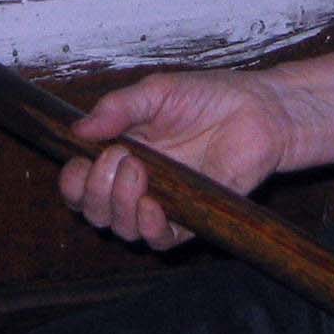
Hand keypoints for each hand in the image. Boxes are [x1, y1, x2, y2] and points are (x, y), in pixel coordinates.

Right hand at [56, 69, 294, 250]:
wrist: (259, 111)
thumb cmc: (209, 97)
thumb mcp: (156, 92)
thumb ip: (117, 108)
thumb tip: (77, 130)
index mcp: (121, 152)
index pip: (81, 183)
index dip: (74, 182)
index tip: (81, 164)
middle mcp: (137, 183)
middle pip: (95, 210)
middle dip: (96, 191)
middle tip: (120, 159)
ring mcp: (163, 203)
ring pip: (122, 228)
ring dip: (120, 205)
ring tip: (140, 171)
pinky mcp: (192, 218)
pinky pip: (161, 241)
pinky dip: (149, 228)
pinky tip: (152, 207)